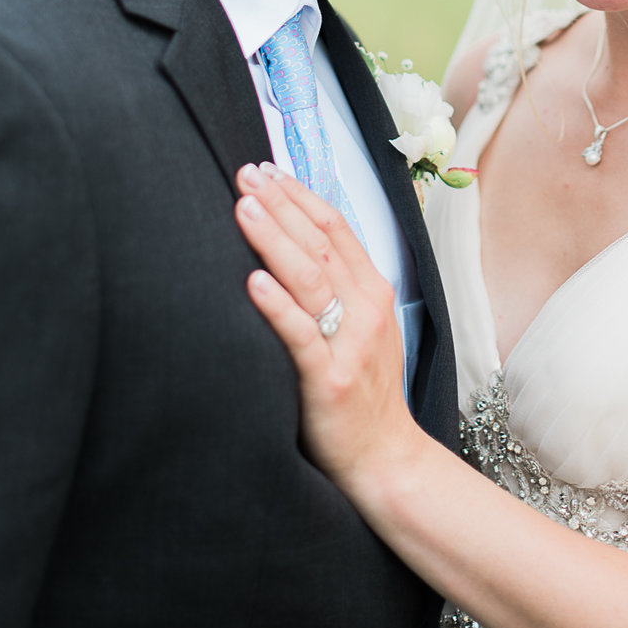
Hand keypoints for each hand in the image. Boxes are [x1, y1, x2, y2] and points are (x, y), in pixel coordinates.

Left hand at [237, 164, 415, 489]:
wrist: (384, 458)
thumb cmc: (362, 391)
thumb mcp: (361, 330)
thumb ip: (337, 289)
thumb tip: (293, 242)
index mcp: (374, 294)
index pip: (336, 229)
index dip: (301, 195)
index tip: (268, 169)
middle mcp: (367, 312)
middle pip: (320, 243)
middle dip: (280, 204)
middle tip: (246, 173)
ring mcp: (349, 345)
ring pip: (310, 279)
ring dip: (274, 238)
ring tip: (244, 207)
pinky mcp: (328, 380)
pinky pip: (300, 335)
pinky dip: (276, 305)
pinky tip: (252, 280)